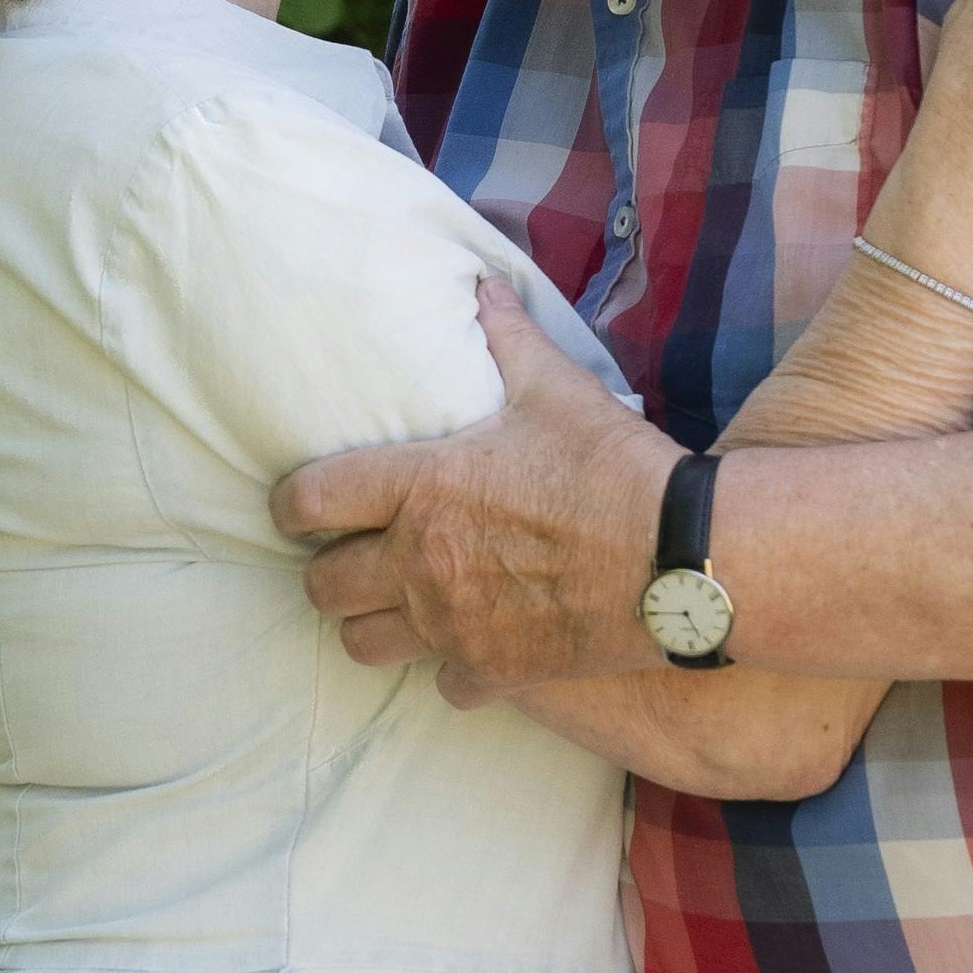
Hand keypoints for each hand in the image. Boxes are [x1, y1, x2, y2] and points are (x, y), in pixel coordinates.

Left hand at [275, 282, 683, 700]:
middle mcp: (420, 563)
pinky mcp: (494, 672)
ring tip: (397, 605)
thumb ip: (508, 339)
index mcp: (422, 488)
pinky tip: (473, 645)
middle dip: (328, 571)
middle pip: (322, 587)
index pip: (309, 501)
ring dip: (372, 624)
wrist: (680, 555)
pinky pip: (441, 685)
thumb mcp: (556, 389)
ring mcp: (452, 625)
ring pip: (363, 644)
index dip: (291, 504)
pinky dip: (450, 669)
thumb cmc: (612, 466)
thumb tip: (484, 287)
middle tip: (354, 555)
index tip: (301, 505)